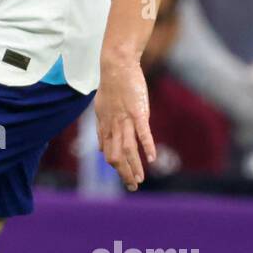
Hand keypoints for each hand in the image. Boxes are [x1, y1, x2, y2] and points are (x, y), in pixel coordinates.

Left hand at [94, 53, 155, 191]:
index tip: (126, 178)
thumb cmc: (111, 87)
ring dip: (134, 166)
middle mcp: (113, 126)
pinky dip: (147, 146)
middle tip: (133, 187)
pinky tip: (152, 159)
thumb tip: (99, 149)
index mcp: (105, 127)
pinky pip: (142, 132)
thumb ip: (101, 131)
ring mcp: (125, 120)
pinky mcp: (138, 112)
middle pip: (117, 157)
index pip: (110, 154)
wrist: (116, 65)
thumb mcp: (100, 110)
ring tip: (140, 180)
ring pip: (128, 149)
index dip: (118, 169)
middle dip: (125, 174)